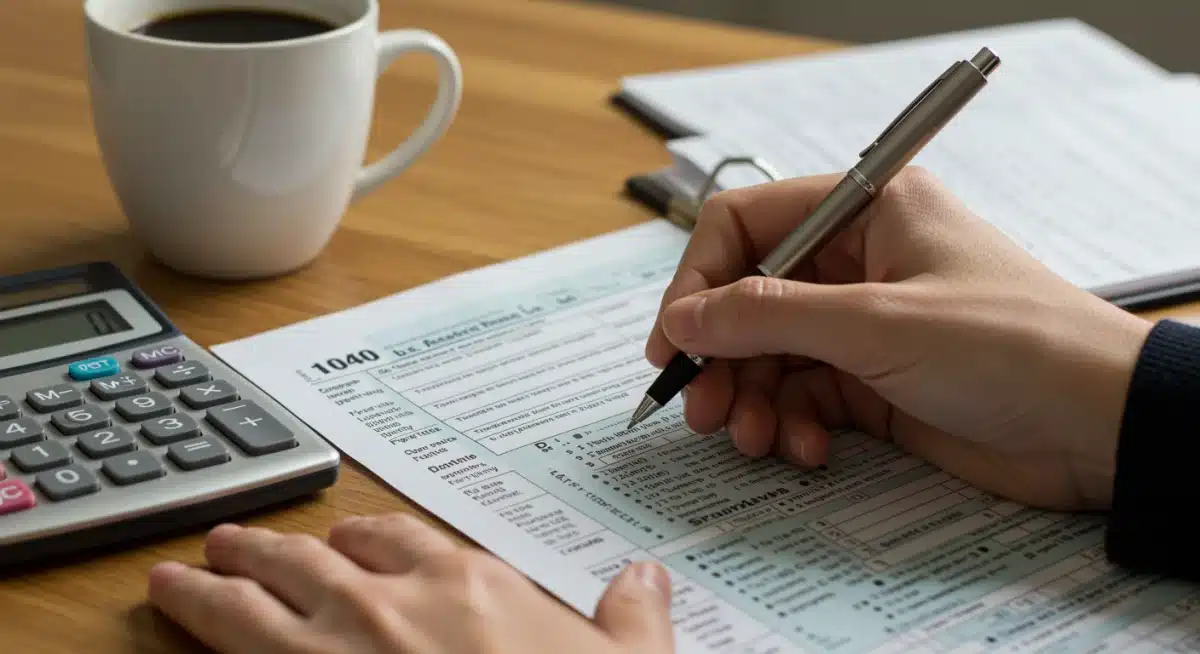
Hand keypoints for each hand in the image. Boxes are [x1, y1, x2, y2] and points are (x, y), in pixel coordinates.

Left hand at [147, 514, 673, 653]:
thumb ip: (633, 618)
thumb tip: (647, 580)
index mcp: (466, 585)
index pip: (397, 539)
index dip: (363, 539)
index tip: (348, 541)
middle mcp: (390, 606)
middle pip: (310, 558)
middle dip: (267, 549)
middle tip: (233, 542)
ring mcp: (332, 653)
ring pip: (252, 601)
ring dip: (211, 585)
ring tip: (178, 575)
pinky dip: (202, 640)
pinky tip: (180, 632)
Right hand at [645, 167, 1152, 510]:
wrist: (1097, 427)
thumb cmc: (1010, 346)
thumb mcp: (876, 324)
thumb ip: (768, 317)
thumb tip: (683, 318)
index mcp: (865, 209)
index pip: (746, 225)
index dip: (698, 279)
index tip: (674, 340)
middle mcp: (857, 260)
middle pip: (749, 299)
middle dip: (722, 356)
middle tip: (701, 409)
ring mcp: (865, 324)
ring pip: (770, 355)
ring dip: (751, 400)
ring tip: (753, 440)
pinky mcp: (874, 381)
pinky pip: (804, 396)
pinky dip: (792, 425)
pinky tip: (807, 450)